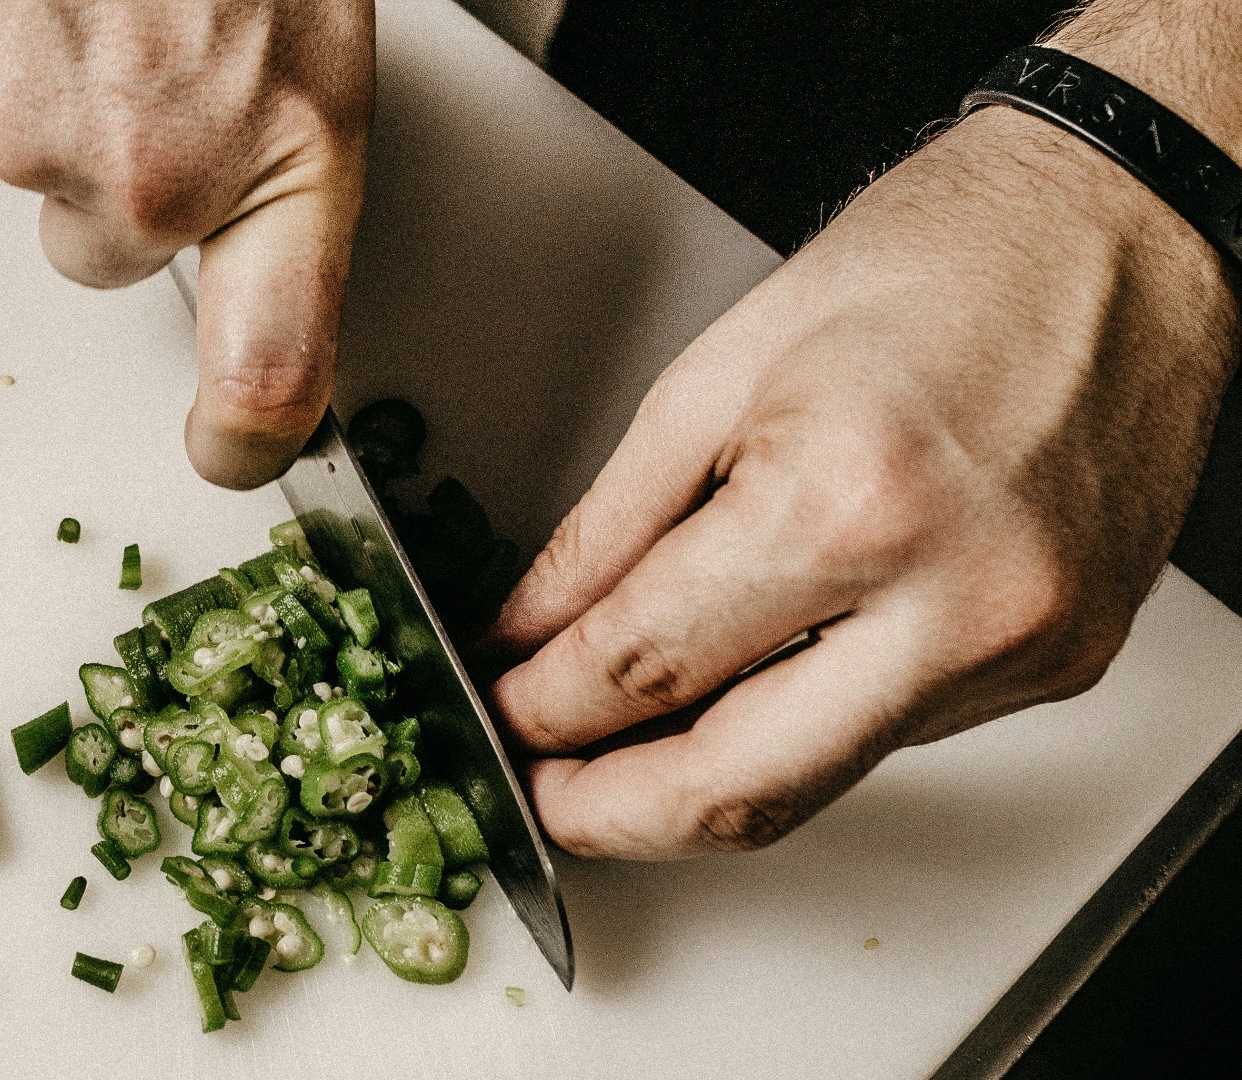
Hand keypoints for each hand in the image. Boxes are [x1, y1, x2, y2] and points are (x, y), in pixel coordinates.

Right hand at [0, 0, 373, 487]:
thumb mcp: (302, 31)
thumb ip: (265, 150)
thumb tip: (232, 230)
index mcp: (290, 152)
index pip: (278, 367)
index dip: (249, 433)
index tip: (230, 449)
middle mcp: (162, 174)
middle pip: (104, 252)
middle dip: (109, 173)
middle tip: (137, 57)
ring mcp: (41, 138)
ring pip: (26, 166)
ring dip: (48, 90)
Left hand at [486, 103, 1239, 860]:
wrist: (1120, 227)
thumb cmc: (938, 258)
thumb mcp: (719, 371)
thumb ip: (607, 527)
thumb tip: (531, 630)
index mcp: (847, 501)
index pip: (645, 667)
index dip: (543, 710)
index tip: (502, 711)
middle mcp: (953, 598)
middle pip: (737, 789)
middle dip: (609, 813)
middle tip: (541, 791)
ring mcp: (1020, 645)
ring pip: (817, 784)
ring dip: (699, 783)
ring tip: (619, 747)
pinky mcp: (1062, 663)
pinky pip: (892, 736)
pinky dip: (798, 728)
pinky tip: (747, 688)